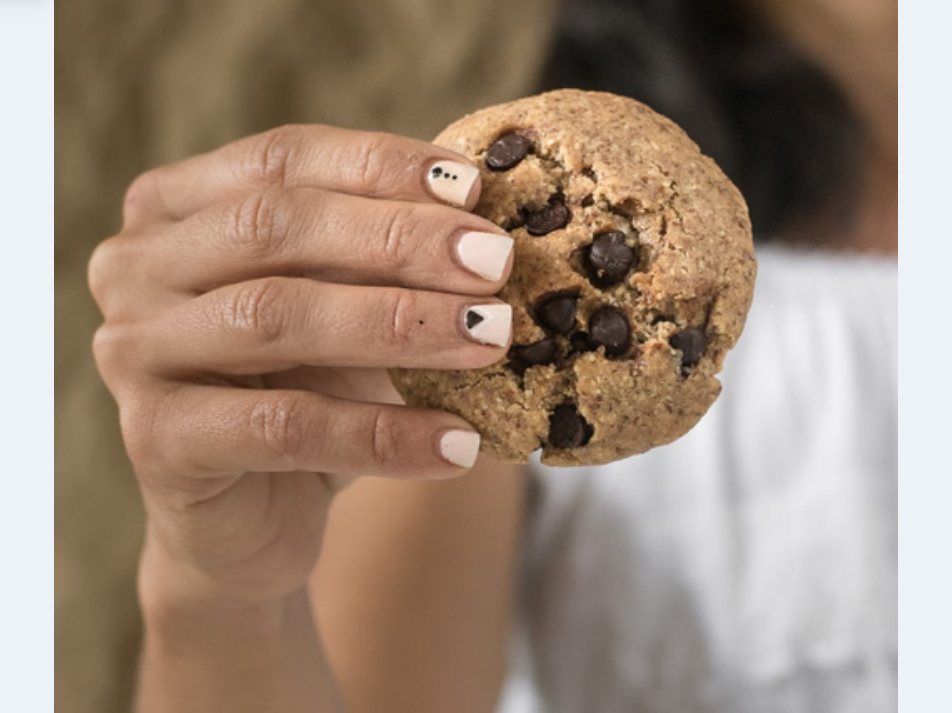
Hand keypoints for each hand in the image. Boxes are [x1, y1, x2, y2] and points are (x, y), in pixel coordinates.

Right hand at [89, 125, 514, 610]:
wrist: (248, 515)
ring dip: (400, 324)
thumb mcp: (340, 306)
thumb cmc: (303, 389)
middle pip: (275, 227)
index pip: (282, 160)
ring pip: (277, 317)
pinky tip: (458, 443)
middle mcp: (136, 266)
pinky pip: (285, 427)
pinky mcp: (157, 439)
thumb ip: (381, 255)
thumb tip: (484, 220)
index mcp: (175, 207)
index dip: (380, 165)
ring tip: (492, 337)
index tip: (474, 185)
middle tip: (495, 262)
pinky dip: (383, 435)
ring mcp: (133, 351)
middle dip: (399, 239)